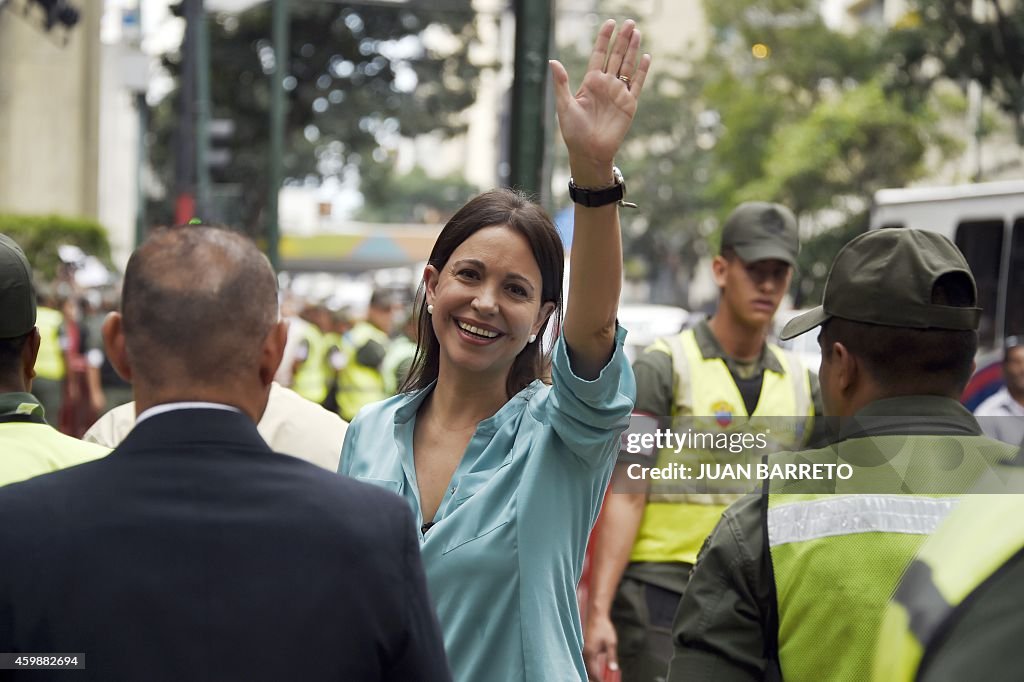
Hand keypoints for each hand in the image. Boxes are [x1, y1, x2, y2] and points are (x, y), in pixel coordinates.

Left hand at [550, 19, 650, 183]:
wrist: (589, 152)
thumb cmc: (573, 132)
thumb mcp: (564, 106)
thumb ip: (561, 83)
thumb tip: (552, 61)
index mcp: (590, 82)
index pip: (599, 54)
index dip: (604, 39)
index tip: (610, 23)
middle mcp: (606, 85)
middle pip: (616, 56)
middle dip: (622, 39)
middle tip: (630, 22)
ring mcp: (619, 93)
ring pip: (628, 66)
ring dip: (633, 50)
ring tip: (637, 32)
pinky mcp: (629, 105)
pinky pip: (638, 84)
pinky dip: (642, 71)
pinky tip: (646, 57)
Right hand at [584, 611, 619, 680]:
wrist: (596, 617)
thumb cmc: (604, 629)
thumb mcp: (611, 643)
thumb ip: (612, 657)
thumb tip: (614, 670)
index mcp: (590, 653)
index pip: (594, 673)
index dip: (599, 681)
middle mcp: (584, 654)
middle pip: (587, 672)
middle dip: (594, 679)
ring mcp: (583, 651)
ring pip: (584, 667)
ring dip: (590, 674)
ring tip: (598, 680)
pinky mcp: (584, 648)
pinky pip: (584, 662)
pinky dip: (589, 668)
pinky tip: (593, 671)